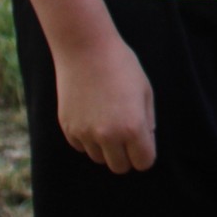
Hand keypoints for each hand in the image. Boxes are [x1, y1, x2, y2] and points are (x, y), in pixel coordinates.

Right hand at [54, 34, 156, 172]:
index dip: (145, 153)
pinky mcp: (68, 129)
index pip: (143, 162)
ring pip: (99, 158)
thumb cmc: (122, 66)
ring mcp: (85, 134)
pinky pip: (81, 146)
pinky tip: (92, 116)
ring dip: (106, 148)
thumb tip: (146, 140)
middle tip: (127, 136)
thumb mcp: (145, 91)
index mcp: (132, 128)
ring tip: (108, 121)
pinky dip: (88, 139)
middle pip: (120, 167)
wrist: (85, 50)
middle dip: (126, 155)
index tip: (143, 142)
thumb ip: (148, 121)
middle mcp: (108, 136)